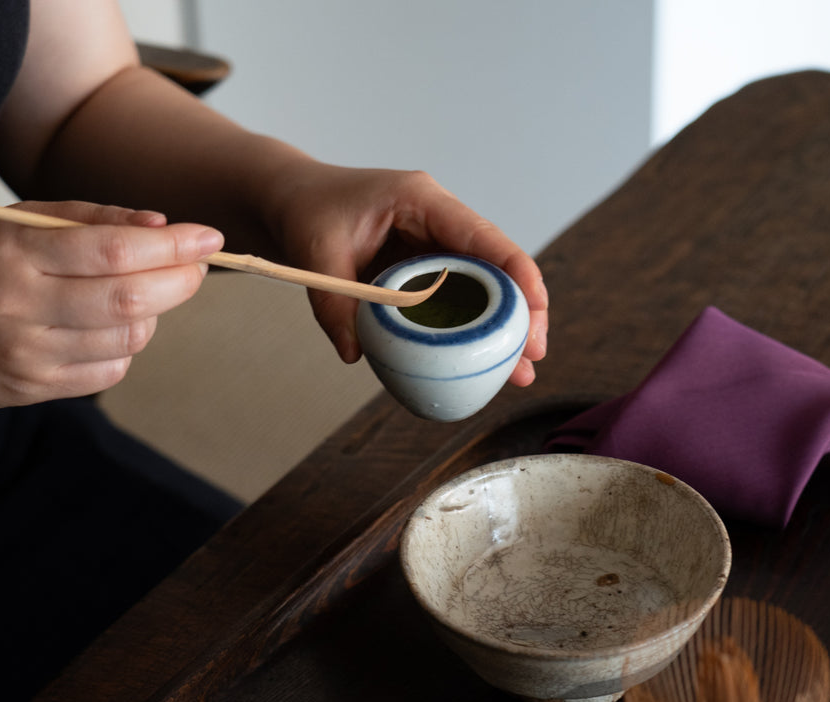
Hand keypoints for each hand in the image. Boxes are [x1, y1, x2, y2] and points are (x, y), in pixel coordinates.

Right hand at [0, 201, 222, 415]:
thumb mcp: (1, 227)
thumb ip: (81, 220)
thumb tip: (157, 224)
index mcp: (11, 254)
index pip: (113, 250)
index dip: (172, 245)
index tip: (209, 236)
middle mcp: (18, 306)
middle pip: (130, 298)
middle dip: (179, 282)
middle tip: (195, 268)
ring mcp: (26, 354)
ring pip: (126, 340)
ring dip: (152, 316)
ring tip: (141, 296)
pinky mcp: (31, 389)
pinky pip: (107, 373)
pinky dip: (125, 350)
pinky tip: (109, 330)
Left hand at [261, 162, 549, 384]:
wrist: (292, 201)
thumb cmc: (307, 211)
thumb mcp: (314, 253)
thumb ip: (334, 304)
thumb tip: (356, 354)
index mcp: (421, 202)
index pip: (482, 236)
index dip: (517, 271)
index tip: (537, 308)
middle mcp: (439, 222)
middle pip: (496, 266)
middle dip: (522, 312)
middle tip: (533, 356)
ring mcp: (435, 247)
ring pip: (483, 289)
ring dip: (502, 330)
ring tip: (520, 373)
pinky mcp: (425, 271)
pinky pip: (457, 302)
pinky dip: (470, 332)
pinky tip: (483, 366)